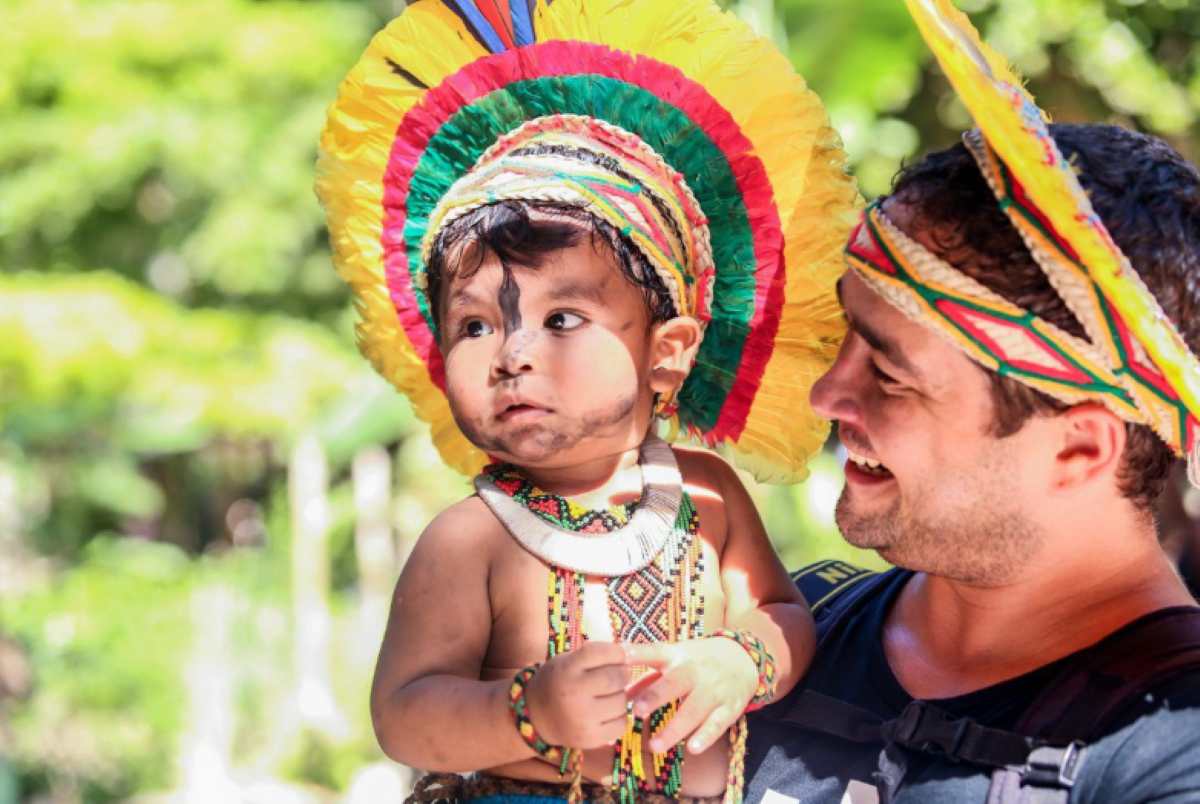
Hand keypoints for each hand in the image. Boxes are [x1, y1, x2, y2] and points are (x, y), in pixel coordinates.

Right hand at [524, 641, 629, 749]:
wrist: (533, 716)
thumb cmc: (557, 682)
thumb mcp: (568, 661)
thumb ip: (595, 655)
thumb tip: (631, 653)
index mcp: (567, 668)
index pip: (605, 653)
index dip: (618, 653)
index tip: (617, 657)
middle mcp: (574, 692)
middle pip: (617, 677)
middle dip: (622, 674)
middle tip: (617, 676)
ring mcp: (582, 718)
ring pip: (622, 701)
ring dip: (621, 696)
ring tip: (608, 696)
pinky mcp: (589, 739)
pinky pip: (621, 724)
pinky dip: (619, 717)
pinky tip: (607, 713)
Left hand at [623, 637, 756, 754]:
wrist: (742, 658)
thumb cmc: (696, 661)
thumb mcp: (673, 660)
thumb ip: (646, 678)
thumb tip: (619, 696)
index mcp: (676, 655)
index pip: (655, 651)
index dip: (638, 653)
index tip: (620, 656)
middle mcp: (694, 670)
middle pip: (674, 683)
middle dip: (655, 696)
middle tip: (636, 711)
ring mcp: (713, 689)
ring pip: (693, 710)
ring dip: (674, 729)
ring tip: (655, 746)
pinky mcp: (729, 707)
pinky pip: (717, 724)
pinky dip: (705, 736)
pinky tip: (692, 748)